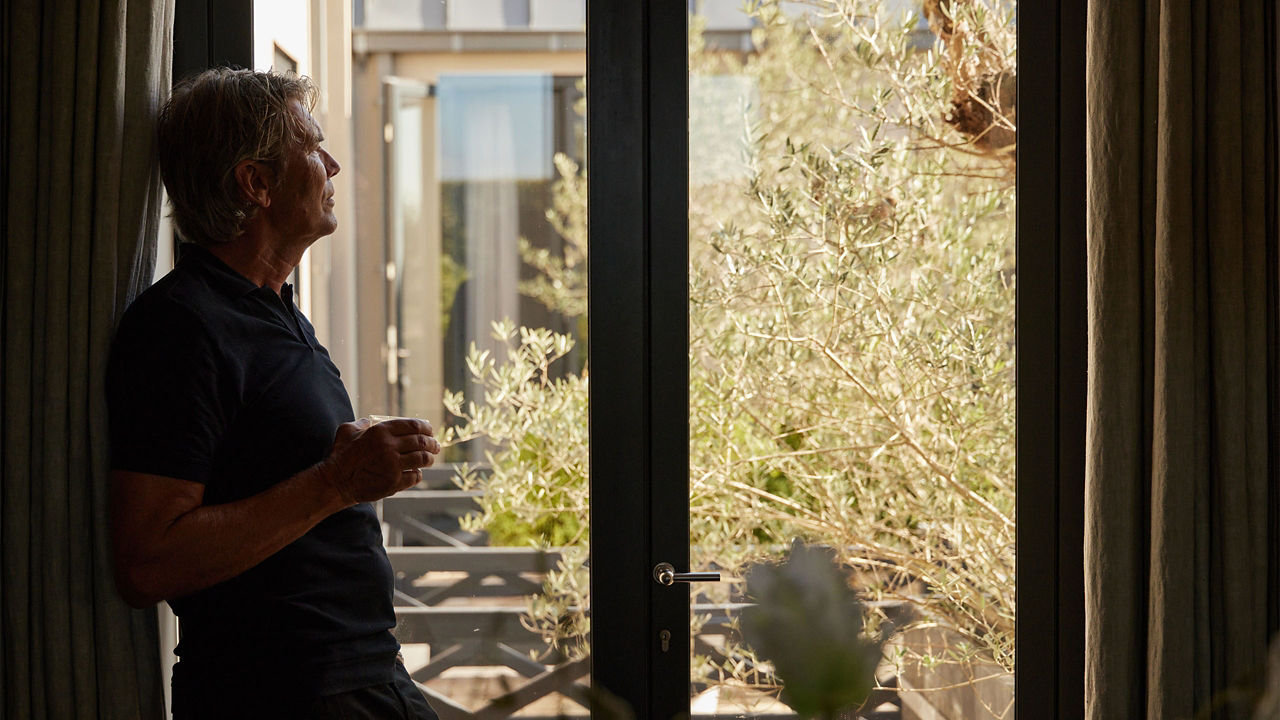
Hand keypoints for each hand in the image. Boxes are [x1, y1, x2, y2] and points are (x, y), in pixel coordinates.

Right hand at [324, 417, 440, 505]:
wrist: (335, 483)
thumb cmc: (340, 456)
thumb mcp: (347, 431)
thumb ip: (362, 423)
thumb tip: (370, 421)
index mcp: (380, 432)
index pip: (414, 426)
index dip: (426, 427)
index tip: (430, 430)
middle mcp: (389, 447)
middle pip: (421, 442)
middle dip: (432, 443)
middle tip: (436, 446)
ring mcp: (393, 466)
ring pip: (422, 459)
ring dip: (429, 458)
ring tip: (430, 459)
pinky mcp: (394, 483)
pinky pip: (415, 477)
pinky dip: (418, 474)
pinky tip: (416, 473)